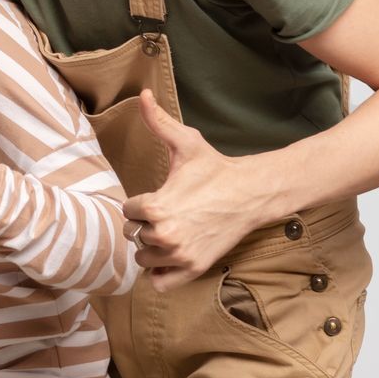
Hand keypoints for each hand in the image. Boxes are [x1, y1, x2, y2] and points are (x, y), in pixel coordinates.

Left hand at [122, 89, 267, 290]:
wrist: (251, 194)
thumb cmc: (216, 169)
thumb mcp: (186, 143)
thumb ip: (157, 121)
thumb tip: (142, 94)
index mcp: (156, 207)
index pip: (126, 212)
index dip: (140, 204)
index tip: (158, 197)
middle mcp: (165, 235)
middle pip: (133, 235)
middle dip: (144, 225)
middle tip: (167, 214)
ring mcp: (180, 255)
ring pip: (143, 258)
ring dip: (151, 248)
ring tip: (170, 231)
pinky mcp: (194, 269)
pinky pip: (160, 283)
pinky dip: (159, 274)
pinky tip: (168, 256)